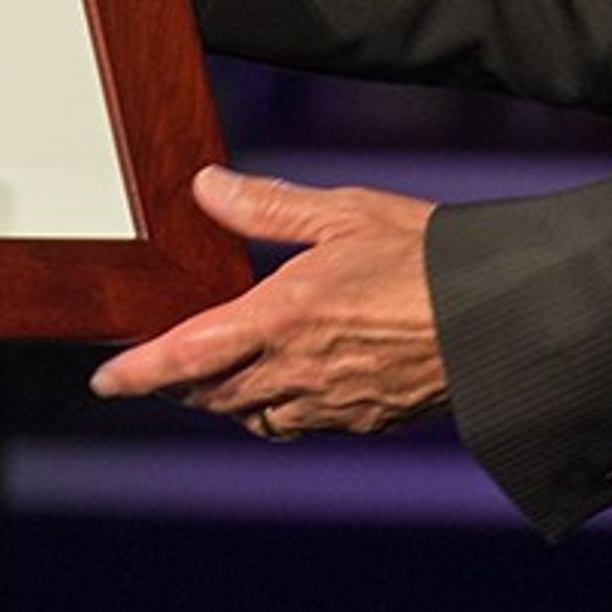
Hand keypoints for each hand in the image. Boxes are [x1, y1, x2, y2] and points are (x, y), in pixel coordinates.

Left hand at [89, 166, 445, 441]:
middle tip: (153, 369)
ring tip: (212, 375)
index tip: (104, 380)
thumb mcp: (343, 213)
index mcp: (282, 317)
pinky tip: (283, 386)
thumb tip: (205, 186)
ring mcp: (333, 403)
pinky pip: (300, 425)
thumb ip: (267, 206)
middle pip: (210, 395)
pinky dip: (274, 410)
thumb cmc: (429, 257)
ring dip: (223, 400)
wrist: (507, 319)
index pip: (185, 356)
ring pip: (252, 416)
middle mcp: (298, 371)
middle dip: (175, 385)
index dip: (136, 373)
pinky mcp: (366, 420)